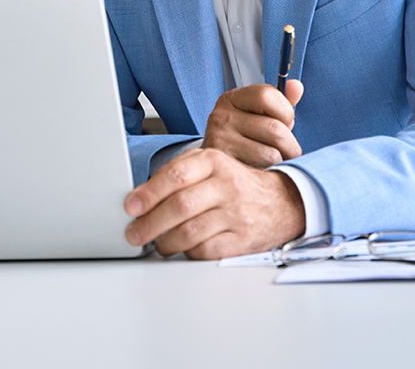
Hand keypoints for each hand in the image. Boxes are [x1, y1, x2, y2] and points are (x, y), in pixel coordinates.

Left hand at [123, 147, 304, 258]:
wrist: (283, 203)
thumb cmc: (236, 184)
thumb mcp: (210, 166)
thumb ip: (178, 173)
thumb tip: (141, 195)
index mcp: (213, 162)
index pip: (175, 175)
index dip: (149, 193)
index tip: (131, 207)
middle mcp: (226, 185)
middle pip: (180, 206)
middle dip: (150, 223)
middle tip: (134, 233)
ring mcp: (236, 213)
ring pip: (191, 231)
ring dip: (165, 242)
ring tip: (155, 244)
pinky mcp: (243, 239)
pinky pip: (207, 250)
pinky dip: (187, 252)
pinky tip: (180, 250)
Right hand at [202, 79, 303, 167]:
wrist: (219, 168)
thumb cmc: (246, 138)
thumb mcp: (261, 115)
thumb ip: (281, 100)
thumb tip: (297, 86)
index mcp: (231, 99)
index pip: (267, 95)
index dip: (285, 111)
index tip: (283, 121)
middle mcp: (221, 116)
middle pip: (275, 129)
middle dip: (290, 144)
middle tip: (284, 149)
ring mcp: (220, 141)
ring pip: (272, 153)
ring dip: (282, 161)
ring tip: (273, 161)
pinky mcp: (226, 165)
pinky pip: (264, 169)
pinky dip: (271, 172)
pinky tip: (264, 170)